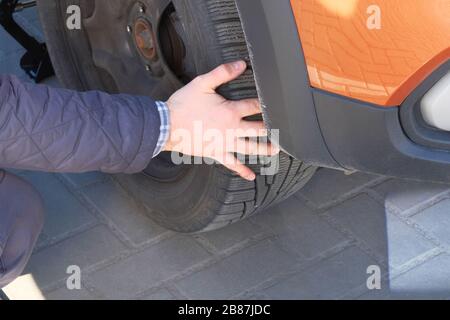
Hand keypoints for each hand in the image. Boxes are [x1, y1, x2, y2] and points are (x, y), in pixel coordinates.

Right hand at [164, 60, 278, 180]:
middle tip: (284, 131)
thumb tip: (241, 64)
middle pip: (259, 130)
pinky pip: (232, 164)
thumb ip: (223, 73)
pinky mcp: (216, 153)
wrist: (167, 126)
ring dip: (265, 149)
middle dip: (273, 129)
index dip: (266, 103)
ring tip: (276, 150)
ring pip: (250, 148)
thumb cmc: (183, 105)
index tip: (277, 103)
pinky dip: (242, 170)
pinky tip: (251, 176)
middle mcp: (231, 129)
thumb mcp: (202, 83)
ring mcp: (225, 143)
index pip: (255, 106)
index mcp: (230, 111)